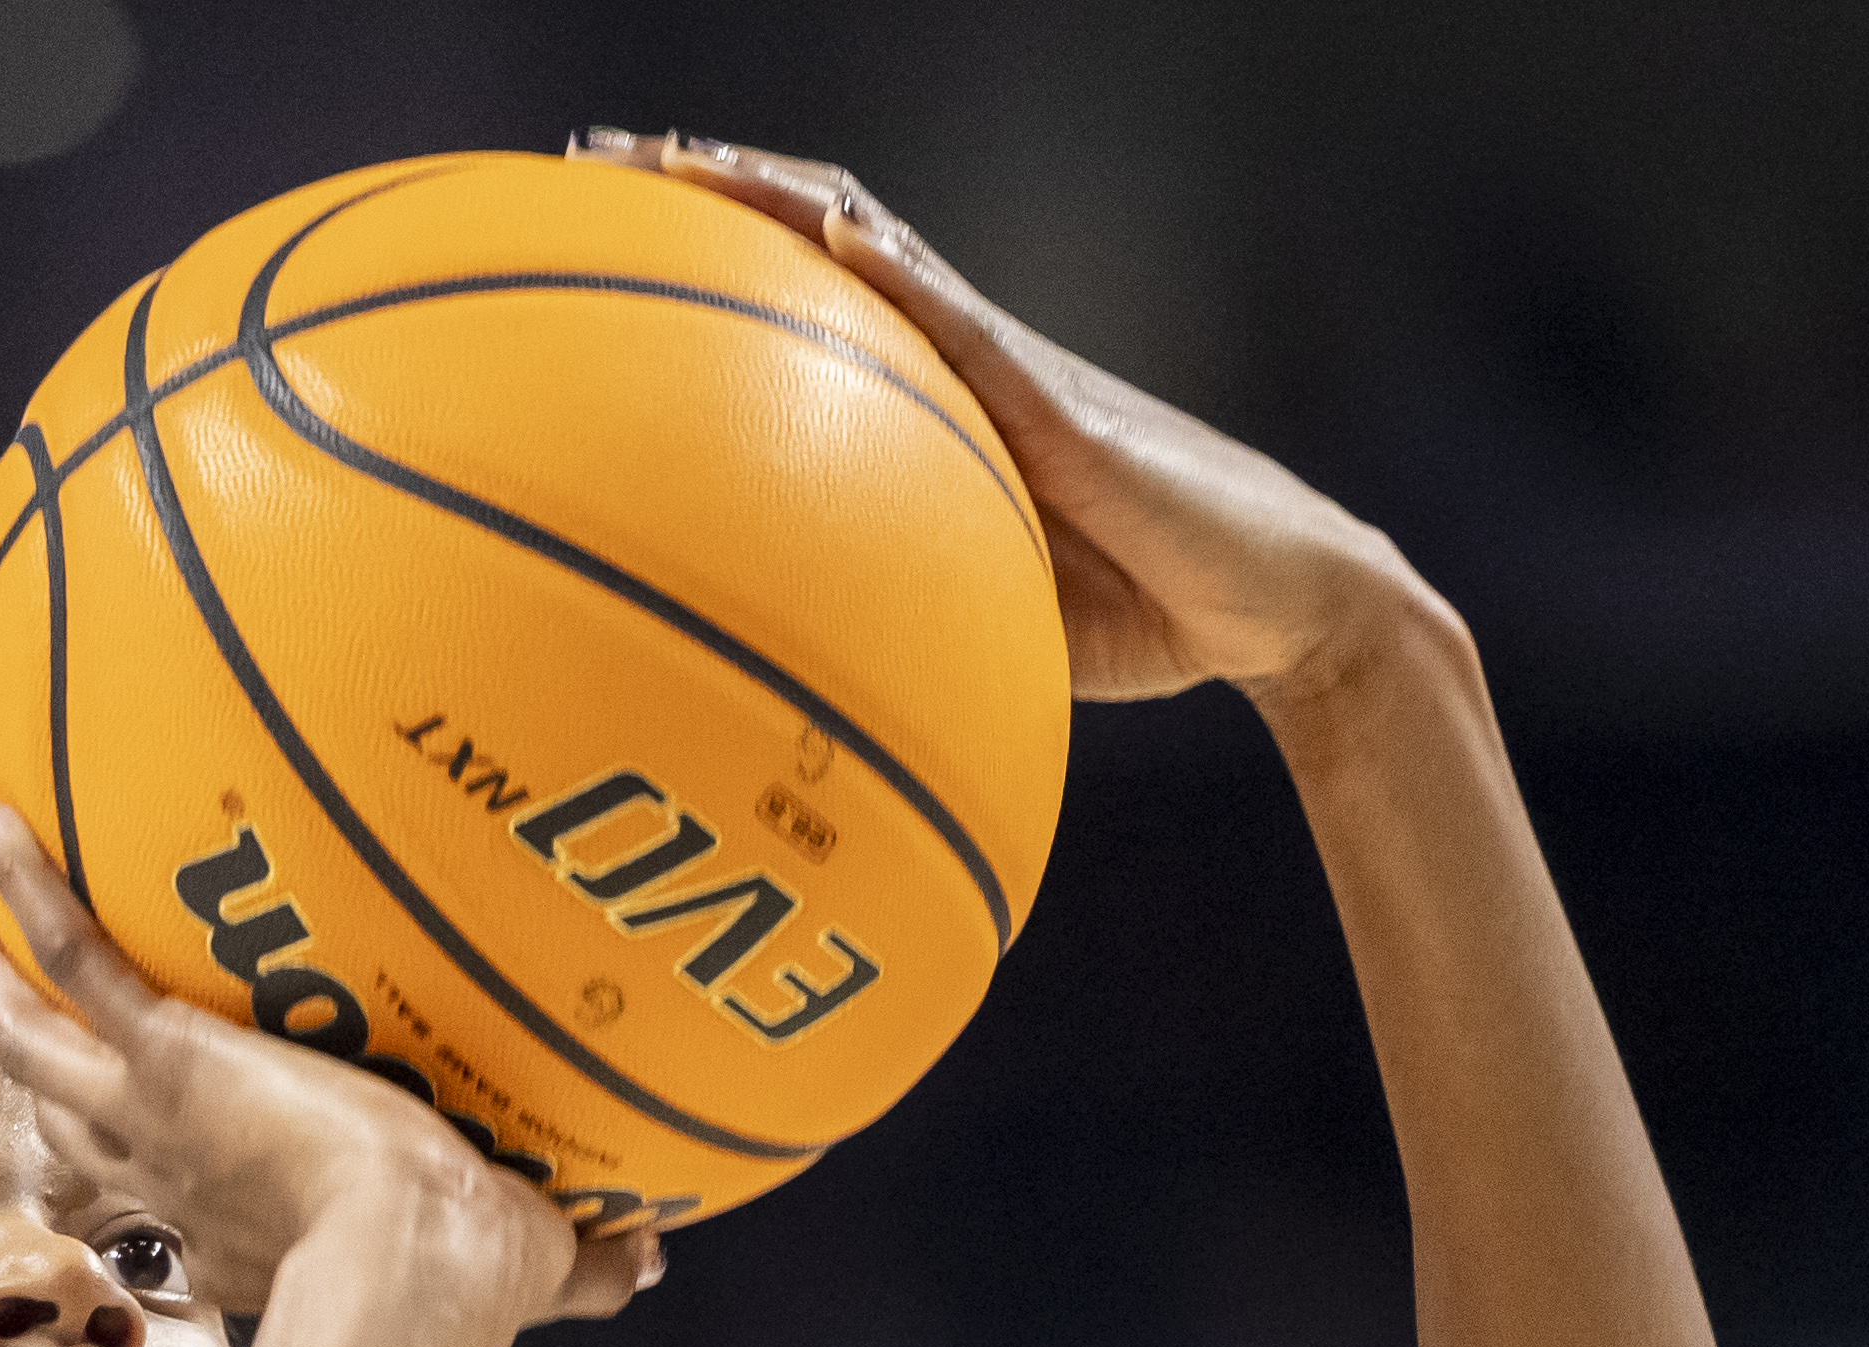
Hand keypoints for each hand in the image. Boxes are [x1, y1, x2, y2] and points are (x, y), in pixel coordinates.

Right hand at [0, 798, 657, 1330]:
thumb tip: (653, 1255)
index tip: (160, 1141)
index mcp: (244, 1228)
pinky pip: (72, 952)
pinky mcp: (164, 1054)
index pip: (180, 1201)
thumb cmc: (472, 1287)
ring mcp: (154, 1115)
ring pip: (35, 1044)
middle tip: (2, 1007)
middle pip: (70, 1122)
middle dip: (37, 1064)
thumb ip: (592, 1261)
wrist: (419, 1265)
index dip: (157, 1173)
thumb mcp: (535, 1267)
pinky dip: (27, 884)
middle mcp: (176, 1177)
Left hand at [574, 127, 1438, 709]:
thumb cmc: (1154, 615)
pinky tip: (837, 237)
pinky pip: (972, 327)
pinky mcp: (1063, 402)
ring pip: (876, 245)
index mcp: (943, 402)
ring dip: (773, 197)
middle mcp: (966, 359)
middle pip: (815, 235)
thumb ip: (916, 607)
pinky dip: (902, 276)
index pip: (810, 296)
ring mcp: (1014, 368)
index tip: (605, 232)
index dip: (712, 254)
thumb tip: (807, 665)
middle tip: (589, 161)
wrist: (1278, 610)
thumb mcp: (1004, 619)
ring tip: (676, 159)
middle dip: (701, 188)